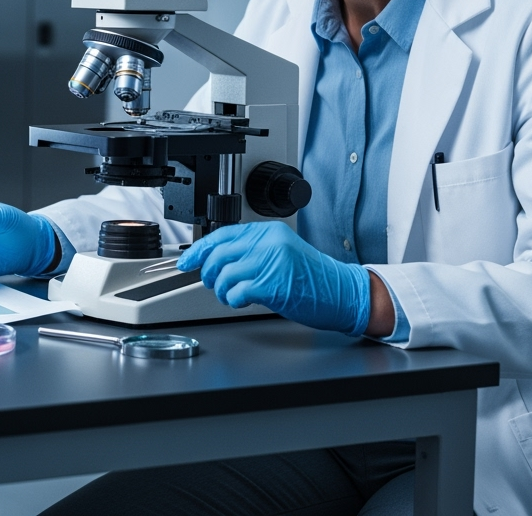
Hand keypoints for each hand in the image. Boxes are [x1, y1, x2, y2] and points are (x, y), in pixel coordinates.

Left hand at [177, 221, 370, 334]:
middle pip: (219, 253)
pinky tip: (241, 301)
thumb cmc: (314, 278)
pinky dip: (233, 299)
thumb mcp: (281, 254)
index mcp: (270, 231)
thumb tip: (218, 260)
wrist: (343, 293)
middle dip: (209, 273)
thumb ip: (253, 251)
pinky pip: (237, 291)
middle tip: (214, 284)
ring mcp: (272, 262)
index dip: (200, 249)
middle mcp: (270, 242)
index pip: (223, 234)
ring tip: (231, 296)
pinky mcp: (273, 284)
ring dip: (222, 290)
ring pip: (224, 273)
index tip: (187, 261)